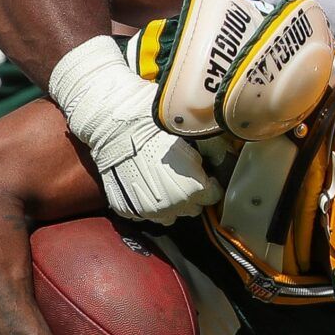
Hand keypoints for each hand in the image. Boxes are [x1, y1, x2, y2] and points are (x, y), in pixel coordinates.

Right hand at [48, 36, 218, 223]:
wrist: (109, 119)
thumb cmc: (151, 119)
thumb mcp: (189, 128)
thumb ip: (211, 148)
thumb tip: (225, 154)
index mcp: (193, 188)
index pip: (213, 196)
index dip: (210, 181)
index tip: (204, 170)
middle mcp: (172, 206)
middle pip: (193, 208)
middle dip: (192, 191)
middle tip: (183, 171)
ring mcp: (147, 211)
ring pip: (170, 216)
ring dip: (171, 201)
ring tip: (164, 179)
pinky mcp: (127, 209)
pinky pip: (145, 214)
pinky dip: (147, 201)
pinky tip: (145, 182)